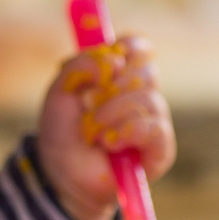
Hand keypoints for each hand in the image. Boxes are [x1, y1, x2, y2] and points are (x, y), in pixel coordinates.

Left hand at [35, 34, 175, 219]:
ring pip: (150, 99)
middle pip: (147, 71)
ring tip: (93, 130)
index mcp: (118, 76)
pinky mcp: (159, 149)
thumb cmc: (62, 130)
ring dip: (114, 112)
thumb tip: (112, 61)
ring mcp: (152, 122)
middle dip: (113, 85)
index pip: (139, 49)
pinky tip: (110, 142)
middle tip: (90, 102)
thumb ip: (78, 66)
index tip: (113, 57)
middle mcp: (140, 96)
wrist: (61, 172)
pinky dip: (129, 131)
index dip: (130, 47)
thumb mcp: (59, 92)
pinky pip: (156, 129)